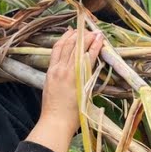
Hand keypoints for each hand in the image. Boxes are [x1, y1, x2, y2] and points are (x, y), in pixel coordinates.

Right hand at [28, 28, 104, 151]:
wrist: (55, 121)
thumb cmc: (53, 111)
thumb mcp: (50, 91)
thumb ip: (57, 80)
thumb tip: (65, 76)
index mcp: (51, 71)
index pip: (57, 48)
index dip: (65, 37)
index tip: (72, 31)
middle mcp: (59, 69)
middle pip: (68, 44)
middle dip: (79, 34)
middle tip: (87, 29)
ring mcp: (69, 72)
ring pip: (78, 48)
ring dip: (88, 37)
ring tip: (95, 32)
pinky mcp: (80, 77)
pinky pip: (88, 57)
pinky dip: (94, 47)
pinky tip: (99, 40)